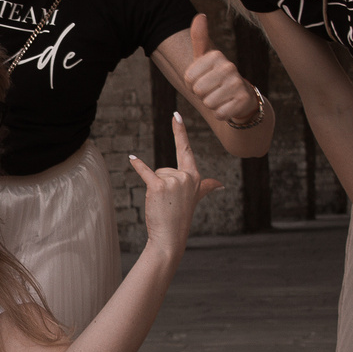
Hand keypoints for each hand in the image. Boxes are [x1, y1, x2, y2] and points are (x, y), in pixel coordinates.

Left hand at [127, 114, 223, 254]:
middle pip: (164, 168)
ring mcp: (173, 181)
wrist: (170, 237)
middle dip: (162, 184)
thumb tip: (220, 185)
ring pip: (156, 174)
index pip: (185, 149)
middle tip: (169, 202)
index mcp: (195, 176)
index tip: (176, 114)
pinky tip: (131, 158)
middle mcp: (187, 176)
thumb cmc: (180, 216)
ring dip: (156, 188)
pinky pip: (145, 172)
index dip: (179, 131)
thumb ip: (206, 187)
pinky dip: (138, 165)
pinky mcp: (158, 186)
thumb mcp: (196, 198)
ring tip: (164, 204)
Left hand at [178, 13, 262, 127]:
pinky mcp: (243, 100)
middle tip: (213, 90)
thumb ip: (199, 37)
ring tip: (221, 97)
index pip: (188, 78)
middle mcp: (229, 66)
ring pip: (208, 103)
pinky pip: (219, 113)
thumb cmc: (216, 76)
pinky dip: (220, 113)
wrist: (241, 96)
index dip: (192, 83)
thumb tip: (200, 15)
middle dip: (202, 95)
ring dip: (211, 104)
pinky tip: (228, 106)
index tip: (204, 79)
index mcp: (216, 55)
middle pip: (198, 91)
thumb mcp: (205, 57)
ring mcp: (238, 83)